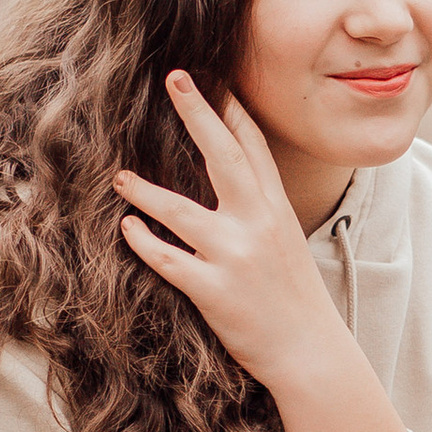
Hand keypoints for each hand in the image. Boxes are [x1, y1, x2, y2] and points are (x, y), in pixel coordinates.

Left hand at [117, 76, 343, 392]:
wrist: (312, 354)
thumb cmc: (295, 300)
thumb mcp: (288, 243)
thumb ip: (261, 210)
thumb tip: (234, 182)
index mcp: (276, 209)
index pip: (253, 146)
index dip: (231, 108)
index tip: (211, 77)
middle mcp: (257, 224)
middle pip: (222, 156)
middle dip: (197, 113)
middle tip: (175, 78)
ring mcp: (235, 256)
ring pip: (179, 210)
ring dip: (144, 190)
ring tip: (119, 176)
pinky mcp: (214, 290)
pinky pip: (167, 258)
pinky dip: (143, 242)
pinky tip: (127, 228)